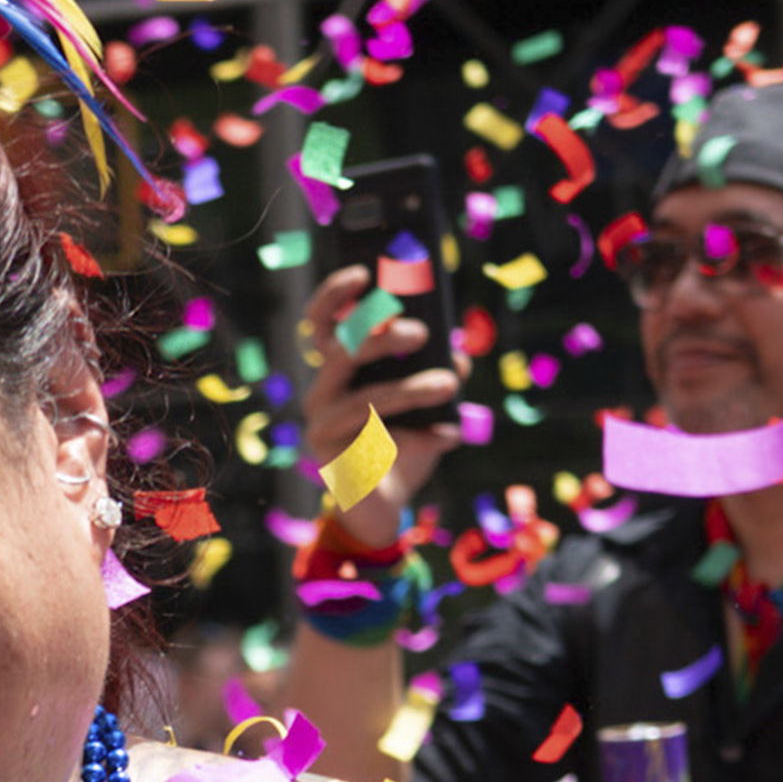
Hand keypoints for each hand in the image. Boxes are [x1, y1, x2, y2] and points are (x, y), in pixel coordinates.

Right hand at [293, 265, 460, 536]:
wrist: (383, 506)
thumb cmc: (400, 445)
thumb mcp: (425, 405)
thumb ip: (439, 373)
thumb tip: (460, 355)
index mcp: (337, 370)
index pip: (322, 323)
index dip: (335, 296)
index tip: (365, 275)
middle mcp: (322, 393)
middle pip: (341, 353)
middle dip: (381, 338)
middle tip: (420, 333)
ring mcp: (323, 430)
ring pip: (366, 400)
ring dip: (411, 388)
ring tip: (448, 384)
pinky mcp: (336, 464)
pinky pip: (383, 445)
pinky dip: (424, 438)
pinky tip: (451, 435)